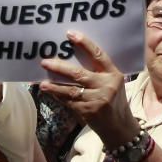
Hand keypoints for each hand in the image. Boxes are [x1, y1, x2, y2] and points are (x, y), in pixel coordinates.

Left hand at [39, 31, 139, 148]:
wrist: (119, 127)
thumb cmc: (114, 101)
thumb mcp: (113, 83)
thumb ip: (99, 72)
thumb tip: (74, 57)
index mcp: (113, 74)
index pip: (98, 55)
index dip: (85, 43)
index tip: (71, 34)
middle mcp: (106, 85)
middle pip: (79, 73)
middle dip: (60, 67)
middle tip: (45, 62)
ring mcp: (97, 99)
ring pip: (70, 89)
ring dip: (54, 85)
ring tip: (42, 82)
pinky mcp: (88, 111)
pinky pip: (69, 101)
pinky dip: (58, 96)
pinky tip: (48, 91)